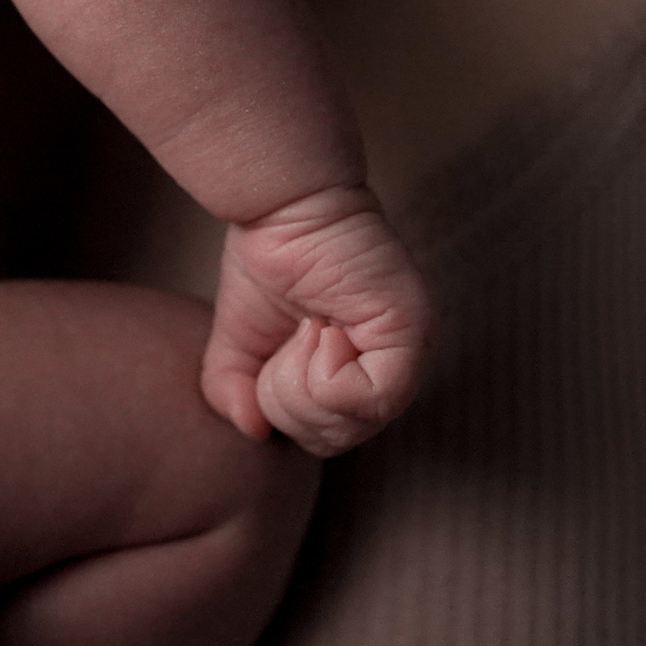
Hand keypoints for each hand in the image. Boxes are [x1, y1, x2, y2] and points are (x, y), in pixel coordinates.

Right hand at [201, 184, 432, 454]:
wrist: (282, 206)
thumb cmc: (270, 258)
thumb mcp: (241, 343)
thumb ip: (235, 392)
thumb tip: (254, 430)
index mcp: (362, 373)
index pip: (325, 436)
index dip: (283, 408)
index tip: (280, 348)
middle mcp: (392, 368)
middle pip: (335, 439)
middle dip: (287, 399)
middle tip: (292, 338)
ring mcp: (408, 354)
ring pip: (349, 423)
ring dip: (303, 380)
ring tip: (309, 326)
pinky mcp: (410, 336)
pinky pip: (368, 397)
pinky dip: (327, 372)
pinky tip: (323, 327)